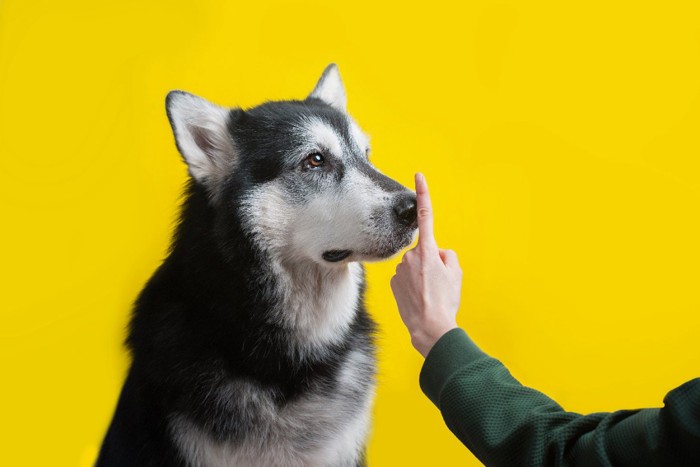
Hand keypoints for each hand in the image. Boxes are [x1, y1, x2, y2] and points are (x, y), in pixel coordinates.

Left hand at [390, 173, 461, 356]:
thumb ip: (446, 256)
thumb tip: (436, 254)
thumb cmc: (445, 301)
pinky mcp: (392, 283)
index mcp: (428, 251)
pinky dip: (411, 286)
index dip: (424, 195)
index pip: (426, 216)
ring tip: (428, 294)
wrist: (429, 327)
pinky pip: (405, 278)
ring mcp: (399, 270)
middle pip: (423, 251)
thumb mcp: (456, 274)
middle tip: (437, 283)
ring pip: (413, 266)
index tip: (418, 176)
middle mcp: (410, 256)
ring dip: (420, 275)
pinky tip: (417, 298)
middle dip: (429, 262)